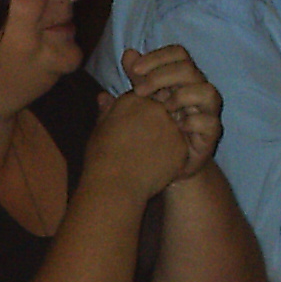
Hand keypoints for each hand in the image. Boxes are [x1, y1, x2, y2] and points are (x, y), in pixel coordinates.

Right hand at [86, 83, 190, 200]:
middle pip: (161, 110)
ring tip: (146, 157)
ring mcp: (171, 126)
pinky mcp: (182, 145)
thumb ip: (107, 110)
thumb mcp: (99, 129)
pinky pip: (180, 147)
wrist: (114, 185)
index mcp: (133, 99)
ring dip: (164, 139)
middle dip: (153, 124)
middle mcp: (155, 108)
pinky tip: (156, 166)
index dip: (137, 115)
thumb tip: (104, 96)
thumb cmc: (101, 158)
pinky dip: (171, 156)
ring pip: (173, 127)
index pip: (143, 98)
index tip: (130, 130)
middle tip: (140, 145)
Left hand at [121, 45, 221, 179]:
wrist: (164, 165)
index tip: (134, 69)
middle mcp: (197, 90)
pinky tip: (175, 126)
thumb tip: (128, 53)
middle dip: (162, 76)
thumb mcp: (140, 102)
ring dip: (182, 96)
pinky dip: (192, 122)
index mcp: (181, 79)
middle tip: (139, 91)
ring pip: (207, 91)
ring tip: (162, 108)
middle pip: (189, 69)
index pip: (177, 54)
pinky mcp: (211, 134)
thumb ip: (137, 79)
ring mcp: (207, 112)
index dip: (158, 57)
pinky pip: (210, 122)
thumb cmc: (152, 130)